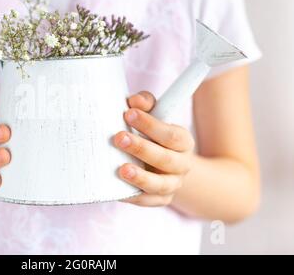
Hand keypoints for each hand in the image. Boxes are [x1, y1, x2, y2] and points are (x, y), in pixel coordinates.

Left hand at [114, 91, 194, 206]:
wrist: (162, 163)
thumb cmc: (152, 134)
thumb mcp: (153, 114)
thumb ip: (146, 104)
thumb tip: (135, 101)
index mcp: (183, 141)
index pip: (171, 135)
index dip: (150, 124)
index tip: (129, 113)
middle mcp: (181, 164)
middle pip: (166, 159)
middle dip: (142, 148)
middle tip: (119, 138)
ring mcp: (172, 184)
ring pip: (160, 185)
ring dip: (141, 178)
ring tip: (122, 169)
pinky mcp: (160, 199)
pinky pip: (148, 201)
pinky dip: (134, 197)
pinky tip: (119, 191)